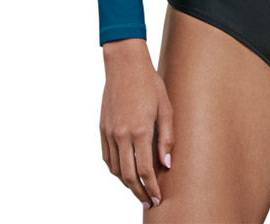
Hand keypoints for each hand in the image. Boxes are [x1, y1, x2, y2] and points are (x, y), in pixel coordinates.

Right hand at [99, 38, 174, 209]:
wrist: (125, 66)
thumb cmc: (150, 84)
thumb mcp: (166, 108)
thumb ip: (167, 138)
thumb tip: (166, 164)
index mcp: (140, 130)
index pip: (145, 170)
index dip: (152, 187)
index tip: (158, 198)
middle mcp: (122, 135)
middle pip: (128, 176)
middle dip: (139, 192)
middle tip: (149, 202)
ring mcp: (109, 132)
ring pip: (115, 169)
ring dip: (127, 183)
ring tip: (139, 189)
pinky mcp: (102, 129)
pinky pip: (107, 157)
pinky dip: (115, 170)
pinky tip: (124, 172)